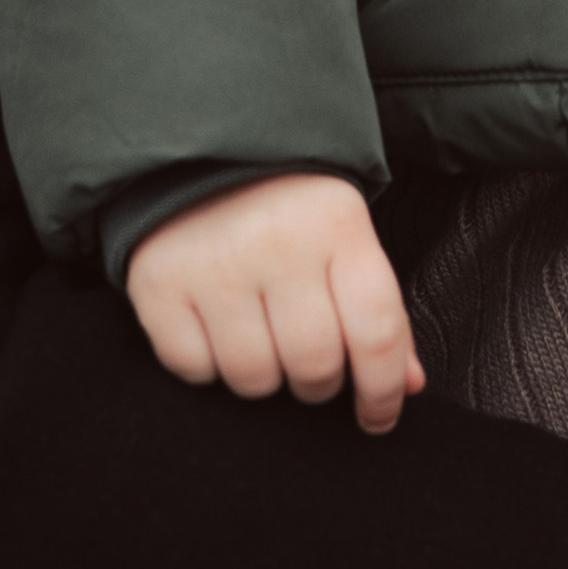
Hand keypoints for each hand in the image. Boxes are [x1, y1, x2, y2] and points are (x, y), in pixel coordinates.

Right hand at [125, 173, 425, 433]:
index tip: (378, 418)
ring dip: (263, 377)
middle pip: (314, 365)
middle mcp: (276, 240)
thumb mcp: (344, 240)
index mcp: (337, 224)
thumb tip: (408, 384)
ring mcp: (213, 261)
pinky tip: (214, 328)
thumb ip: (380, 313)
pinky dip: (207, 366)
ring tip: (260, 338)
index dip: (384, 390)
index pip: (376, 332)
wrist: (199, 150)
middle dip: (317, 384)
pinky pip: (193, 369)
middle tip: (308, 365)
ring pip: (253, 378)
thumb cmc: (287, 209)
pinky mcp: (158, 280)